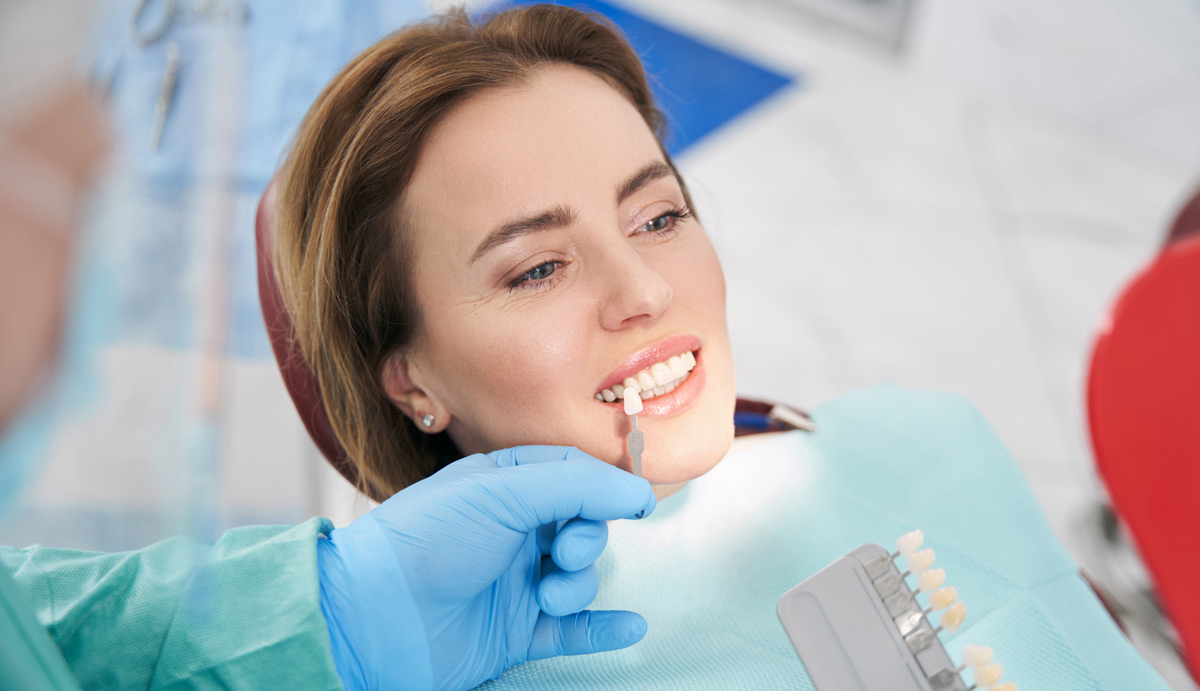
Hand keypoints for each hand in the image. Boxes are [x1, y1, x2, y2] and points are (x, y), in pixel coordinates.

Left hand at [317, 445, 656, 690]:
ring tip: (548, 594)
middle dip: (586, 538)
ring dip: (578, 585)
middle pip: (581, 527)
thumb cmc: (426, 540)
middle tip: (564, 550)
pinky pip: (572, 631)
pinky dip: (602, 628)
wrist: (373, 615)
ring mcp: (514, 582)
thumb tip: (637, 489)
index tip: (636, 501)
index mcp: (503, 486)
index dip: (605, 487)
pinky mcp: (515, 631)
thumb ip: (576, 485)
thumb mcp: (502, 491)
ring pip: (578, 578)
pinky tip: (629, 626)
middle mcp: (511, 531)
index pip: (572, 475)